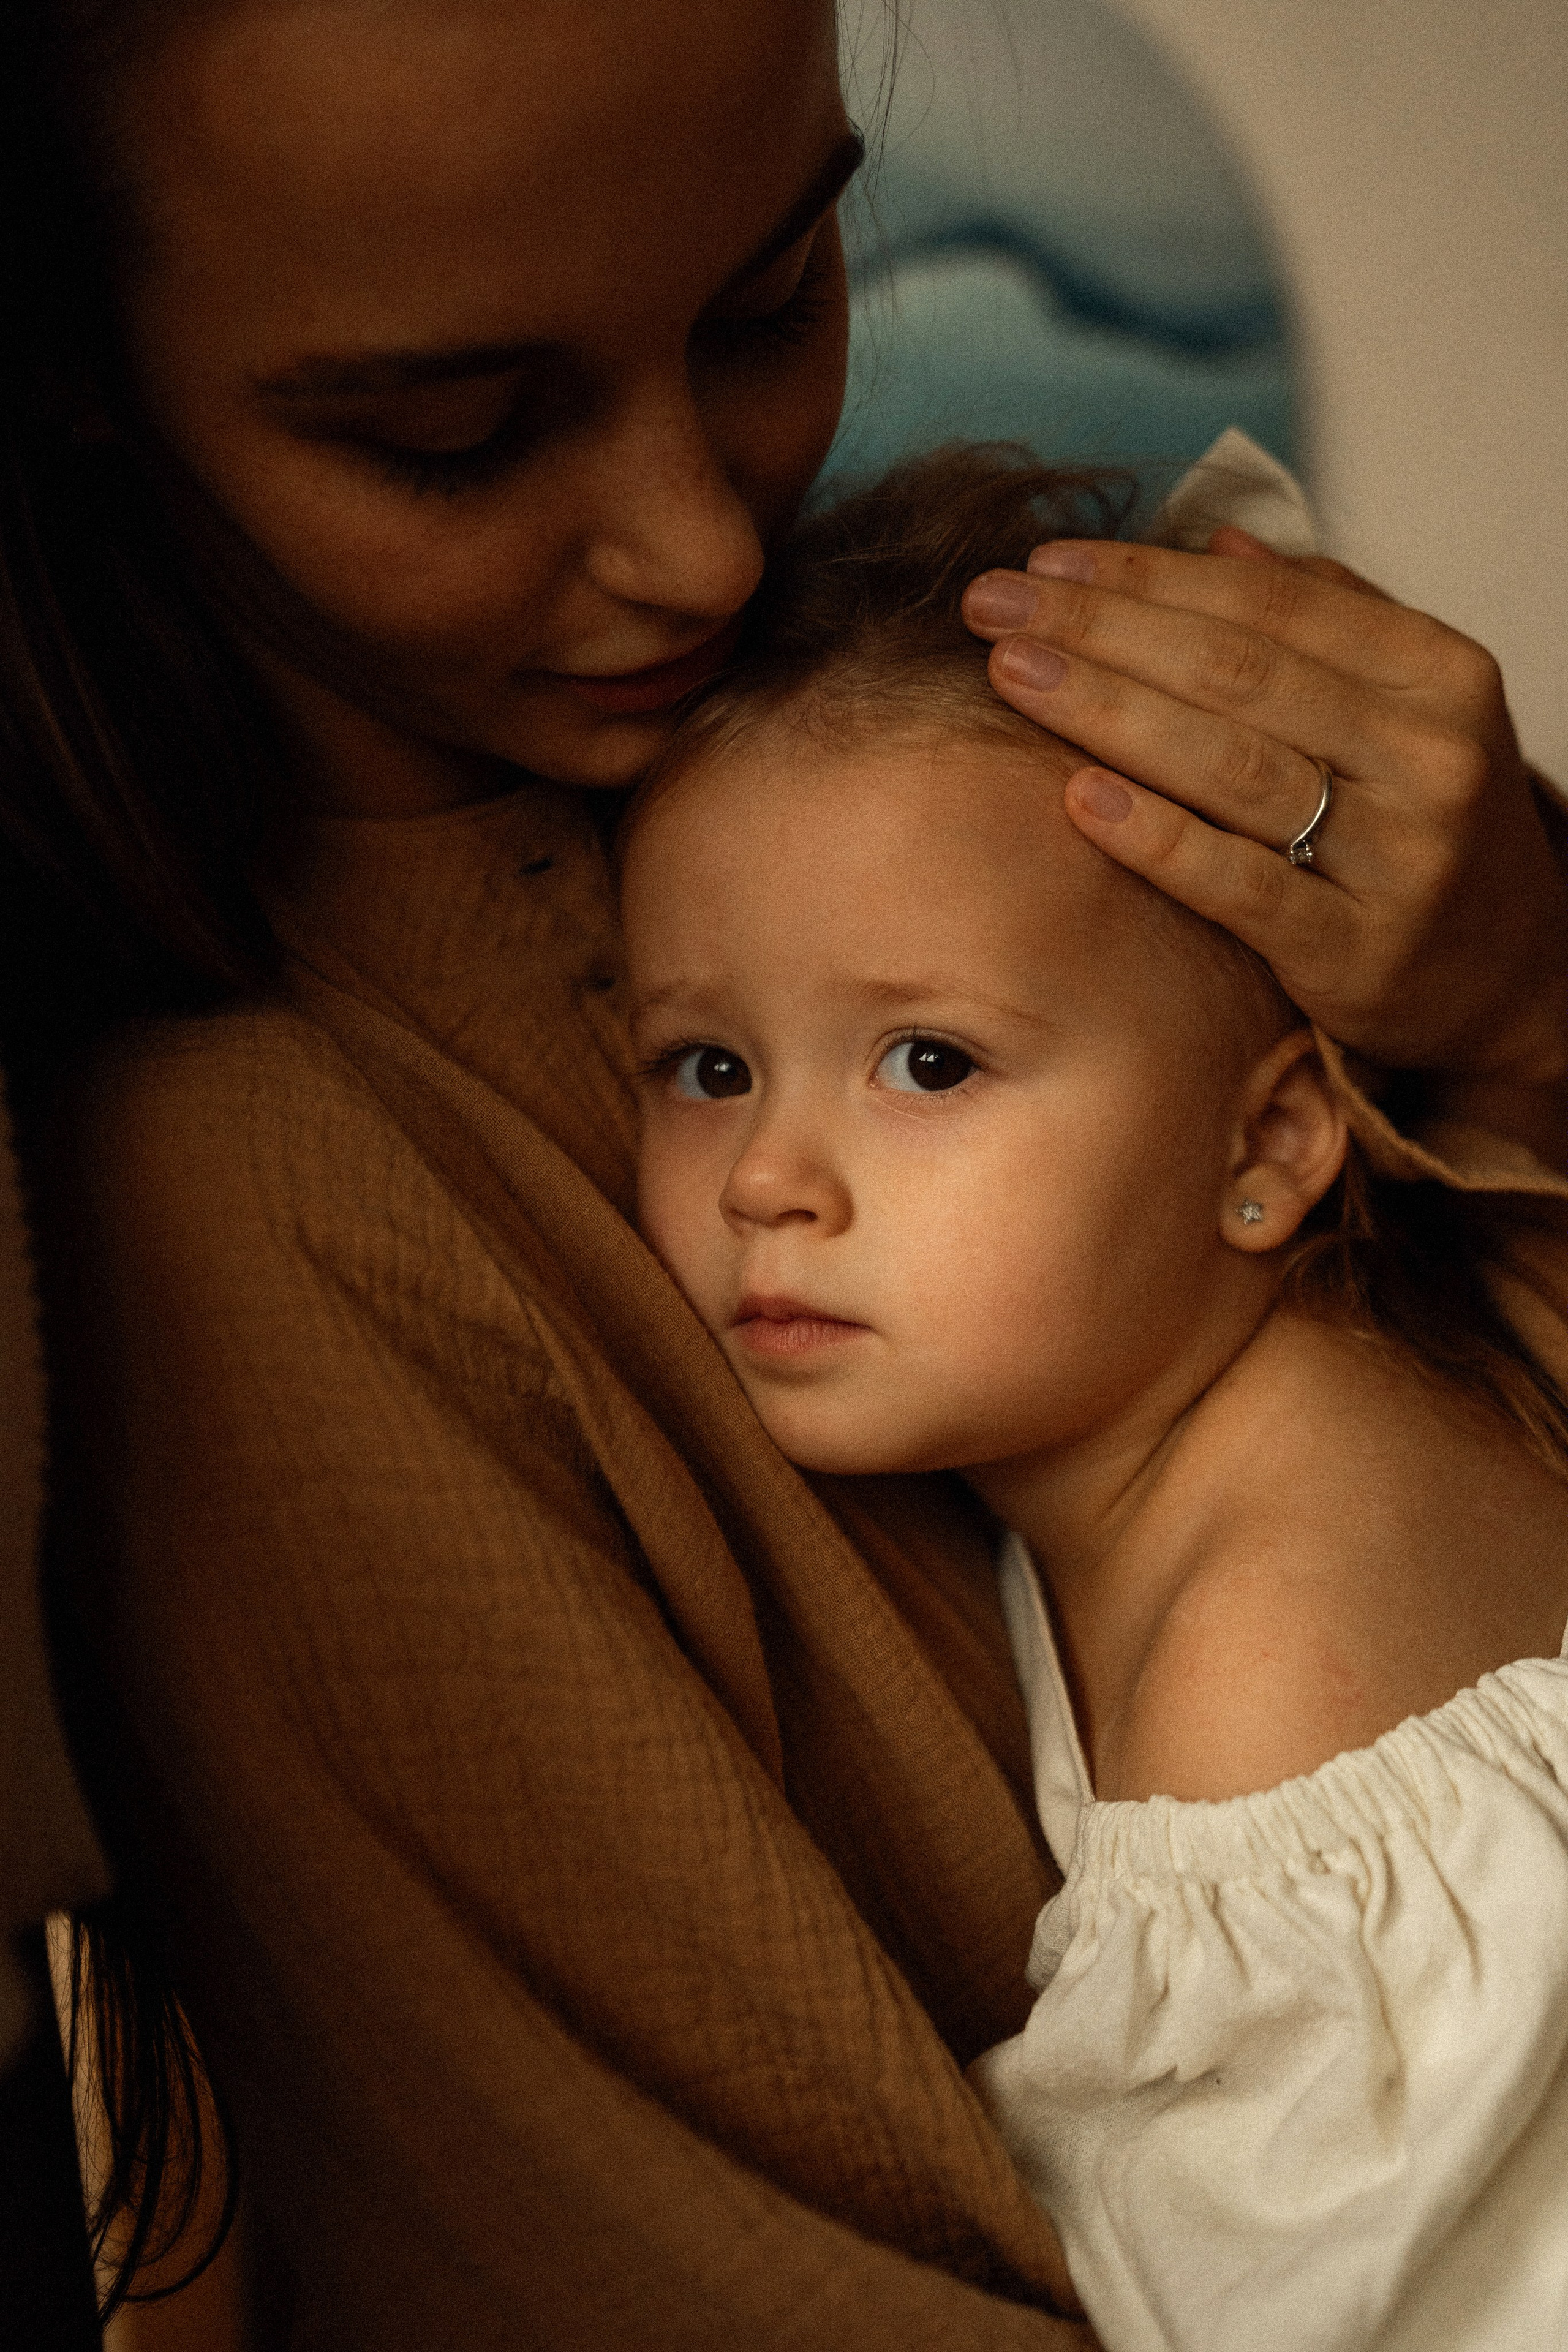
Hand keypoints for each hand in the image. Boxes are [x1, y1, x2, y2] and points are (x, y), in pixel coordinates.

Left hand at [962, 531, 1567, 1102]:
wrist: (1509, 969)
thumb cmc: (1421, 817)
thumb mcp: (1405, 704)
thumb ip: (1324, 616)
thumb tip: (1217, 540)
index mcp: (1436, 671)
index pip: (1267, 604)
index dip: (1145, 577)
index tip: (1044, 563)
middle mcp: (1426, 754)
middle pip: (1236, 672)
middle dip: (1100, 629)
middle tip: (991, 606)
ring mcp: (1398, 857)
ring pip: (1231, 766)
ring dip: (1108, 711)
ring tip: (1013, 674)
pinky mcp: (1355, 952)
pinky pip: (1239, 885)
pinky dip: (1157, 837)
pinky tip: (1078, 797)